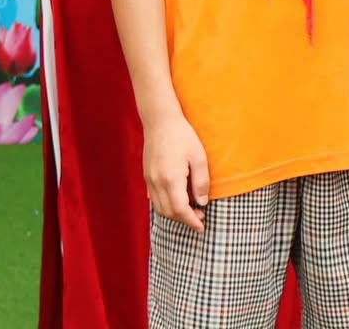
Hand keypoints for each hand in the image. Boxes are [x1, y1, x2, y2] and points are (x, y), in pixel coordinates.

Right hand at [143, 112, 210, 230]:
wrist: (160, 120)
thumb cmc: (182, 136)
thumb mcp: (199, 157)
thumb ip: (201, 182)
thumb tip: (202, 202)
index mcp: (171, 178)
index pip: (181, 210)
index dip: (192, 222)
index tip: (202, 227)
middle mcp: (157, 181)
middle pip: (169, 212)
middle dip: (185, 219)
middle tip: (201, 216)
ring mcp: (149, 179)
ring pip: (160, 208)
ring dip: (175, 214)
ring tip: (191, 209)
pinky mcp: (146, 175)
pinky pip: (155, 198)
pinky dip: (166, 205)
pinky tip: (178, 198)